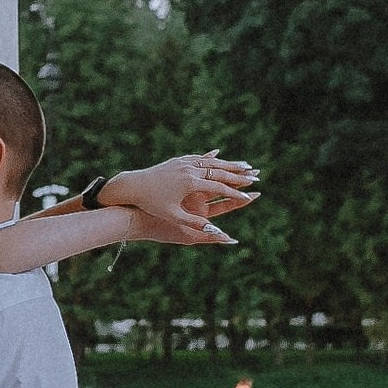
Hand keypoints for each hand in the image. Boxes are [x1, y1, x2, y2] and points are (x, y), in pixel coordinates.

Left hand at [104, 152, 257, 242]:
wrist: (132, 186)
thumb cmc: (151, 205)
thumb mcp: (174, 217)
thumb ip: (197, 224)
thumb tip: (218, 233)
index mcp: (190, 183)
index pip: (219, 188)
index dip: (236, 193)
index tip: (250, 197)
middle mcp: (190, 170)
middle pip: (220, 172)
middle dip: (239, 175)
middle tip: (255, 177)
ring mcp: (184, 163)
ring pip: (212, 163)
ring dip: (229, 164)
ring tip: (245, 165)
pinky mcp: (177, 160)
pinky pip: (199, 158)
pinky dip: (211, 157)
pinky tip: (218, 155)